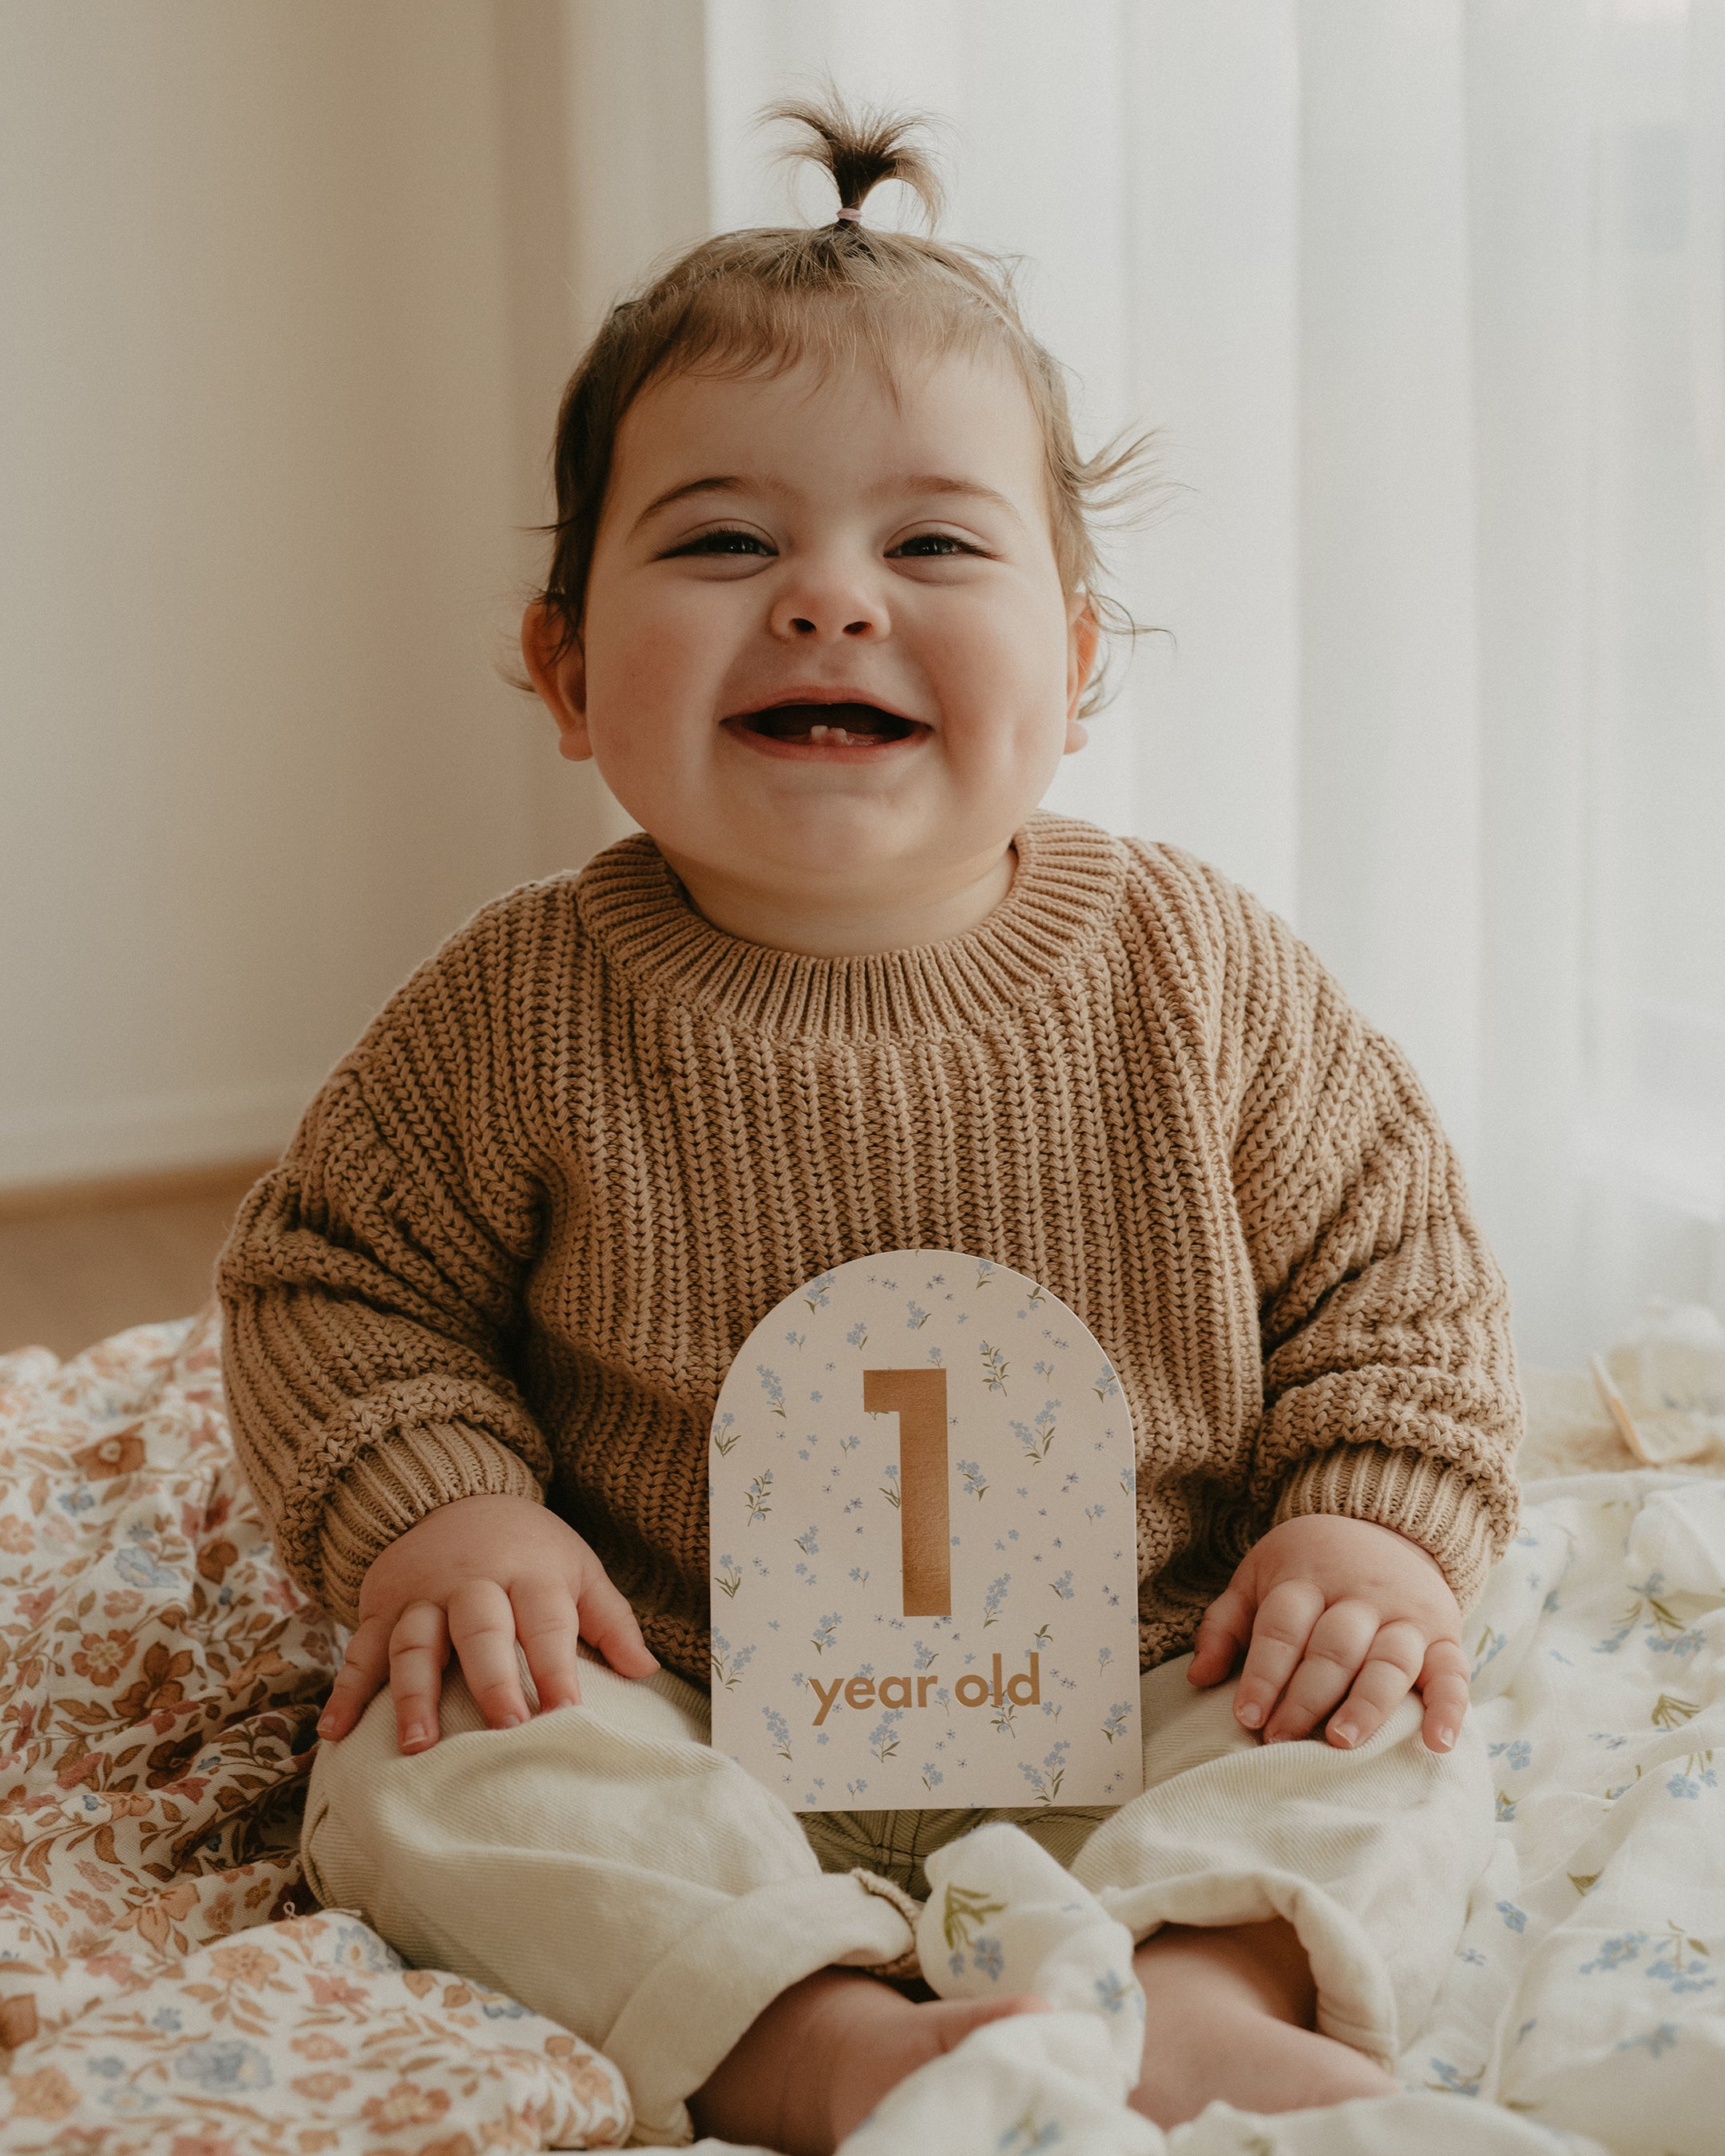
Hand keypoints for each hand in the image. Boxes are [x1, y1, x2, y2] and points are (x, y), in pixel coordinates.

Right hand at [316, 1493, 657, 1752]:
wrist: (455, 1494)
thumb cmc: (529, 1549)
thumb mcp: (577, 1568)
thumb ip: (611, 1620)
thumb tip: (648, 1671)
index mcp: (529, 1574)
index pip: (546, 1623)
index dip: (558, 1668)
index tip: (569, 1716)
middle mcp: (473, 1583)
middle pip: (480, 1632)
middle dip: (491, 1681)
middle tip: (504, 1731)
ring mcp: (421, 1595)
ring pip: (415, 1643)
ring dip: (413, 1694)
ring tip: (417, 1745)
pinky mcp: (380, 1606)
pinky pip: (359, 1649)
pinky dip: (345, 1690)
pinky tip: (334, 1732)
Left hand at [1187, 1514, 1467, 1753]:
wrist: (1384, 1525)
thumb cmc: (1307, 1567)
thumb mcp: (1258, 1577)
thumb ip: (1226, 1624)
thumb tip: (1199, 1678)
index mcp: (1306, 1578)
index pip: (1283, 1628)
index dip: (1264, 1674)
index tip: (1247, 1717)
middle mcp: (1358, 1596)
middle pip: (1333, 1648)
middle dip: (1306, 1698)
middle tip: (1281, 1740)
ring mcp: (1406, 1615)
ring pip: (1389, 1661)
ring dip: (1366, 1705)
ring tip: (1341, 1741)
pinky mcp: (1445, 1636)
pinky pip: (1454, 1673)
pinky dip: (1450, 1710)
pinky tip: (1438, 1744)